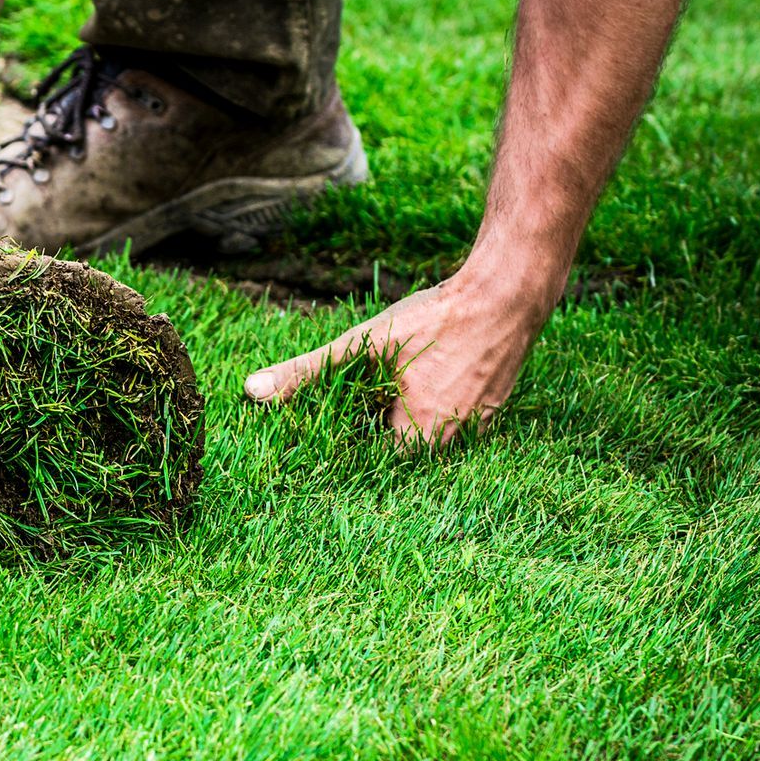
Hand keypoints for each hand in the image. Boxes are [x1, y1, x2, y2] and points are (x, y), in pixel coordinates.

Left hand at [243, 271, 558, 448]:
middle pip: (400, 454)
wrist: (507, 294)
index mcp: (416, 437)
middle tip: (358, 407)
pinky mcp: (493, 411)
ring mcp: (478, 430)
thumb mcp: (363, 344)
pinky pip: (455, 424)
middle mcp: (452, 444)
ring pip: (430, 440)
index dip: (346, 450)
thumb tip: (252, 393)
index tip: (328, 437)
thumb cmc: (435, 319)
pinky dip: (434, 410)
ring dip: (406, 423)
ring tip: (389, 395)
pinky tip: (423, 384)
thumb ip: (307, 373)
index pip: (370, 466)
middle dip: (376, 435)